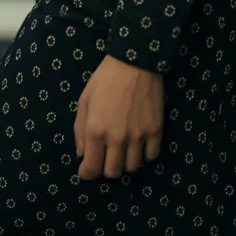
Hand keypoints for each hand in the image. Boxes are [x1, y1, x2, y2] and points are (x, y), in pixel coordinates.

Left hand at [74, 53, 163, 179]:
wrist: (135, 61)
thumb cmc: (105, 79)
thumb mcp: (84, 101)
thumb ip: (80, 130)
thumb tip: (81, 153)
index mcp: (95, 131)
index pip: (91, 168)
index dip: (86, 173)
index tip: (86, 171)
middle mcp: (116, 139)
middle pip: (112, 172)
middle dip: (105, 168)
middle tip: (105, 157)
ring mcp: (138, 136)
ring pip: (132, 167)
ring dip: (125, 162)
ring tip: (123, 151)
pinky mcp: (155, 130)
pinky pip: (151, 156)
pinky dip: (144, 154)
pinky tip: (139, 144)